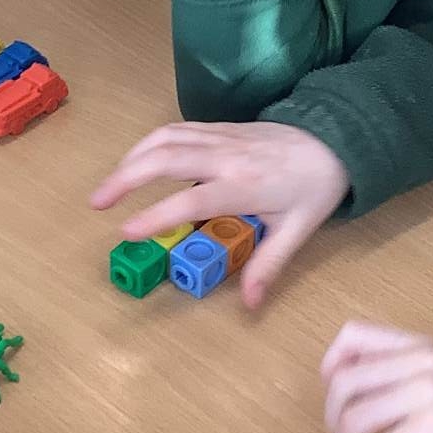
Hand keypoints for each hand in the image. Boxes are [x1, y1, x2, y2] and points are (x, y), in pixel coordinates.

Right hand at [91, 121, 348, 307]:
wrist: (336, 140)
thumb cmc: (315, 188)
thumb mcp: (297, 231)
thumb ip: (268, 265)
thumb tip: (250, 304)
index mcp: (242, 186)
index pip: (190, 200)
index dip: (155, 214)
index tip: (125, 231)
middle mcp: (225, 156)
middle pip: (164, 157)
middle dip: (124, 177)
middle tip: (96, 203)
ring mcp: (220, 137)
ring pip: (164, 138)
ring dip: (131, 158)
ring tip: (110, 186)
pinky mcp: (219, 128)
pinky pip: (175, 130)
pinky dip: (149, 144)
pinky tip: (137, 163)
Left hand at [322, 322, 432, 432]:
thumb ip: (402, 377)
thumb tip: (346, 398)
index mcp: (421, 347)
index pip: (354, 335)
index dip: (330, 366)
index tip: (335, 402)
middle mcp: (422, 361)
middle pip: (344, 384)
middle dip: (334, 424)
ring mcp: (427, 392)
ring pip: (352, 421)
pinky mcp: (431, 428)